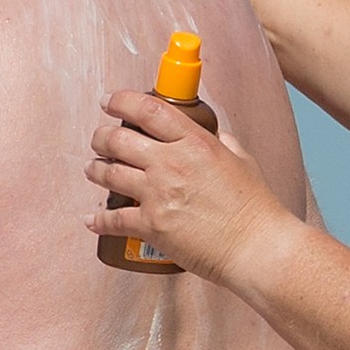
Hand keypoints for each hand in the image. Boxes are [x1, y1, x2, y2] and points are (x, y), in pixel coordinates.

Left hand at [83, 90, 290, 285]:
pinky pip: (112, 218)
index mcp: (196, 143)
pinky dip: (98, 218)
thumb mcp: (242, 161)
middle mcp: (172, 164)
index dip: (122, 101)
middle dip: (101, 137)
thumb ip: (222, 142)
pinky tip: (91, 218)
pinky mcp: (151, 224)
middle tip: (99, 140)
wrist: (257, 249)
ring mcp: (158, 194)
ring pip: (108, 173)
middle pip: (118, 139)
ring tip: (93, 169)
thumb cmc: (255, 209)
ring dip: (95, 170)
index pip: (149, 110)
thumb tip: (212, 132)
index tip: (109, 101)